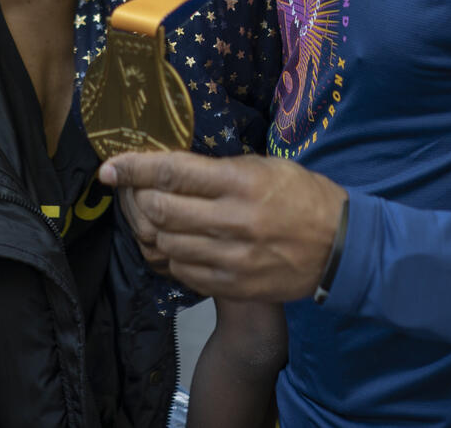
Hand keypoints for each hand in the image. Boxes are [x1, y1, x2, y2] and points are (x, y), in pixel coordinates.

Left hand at [99, 151, 346, 300]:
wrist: (340, 247)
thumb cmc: (300, 194)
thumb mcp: (264, 165)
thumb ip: (218, 168)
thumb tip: (169, 166)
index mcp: (240, 182)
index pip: (172, 172)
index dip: (134, 168)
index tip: (110, 167)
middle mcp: (233, 221)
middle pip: (160, 211)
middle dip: (136, 199)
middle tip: (131, 191)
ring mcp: (232, 258)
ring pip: (166, 244)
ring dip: (150, 228)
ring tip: (151, 215)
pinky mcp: (233, 285)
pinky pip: (182, 272)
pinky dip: (170, 255)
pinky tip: (175, 242)